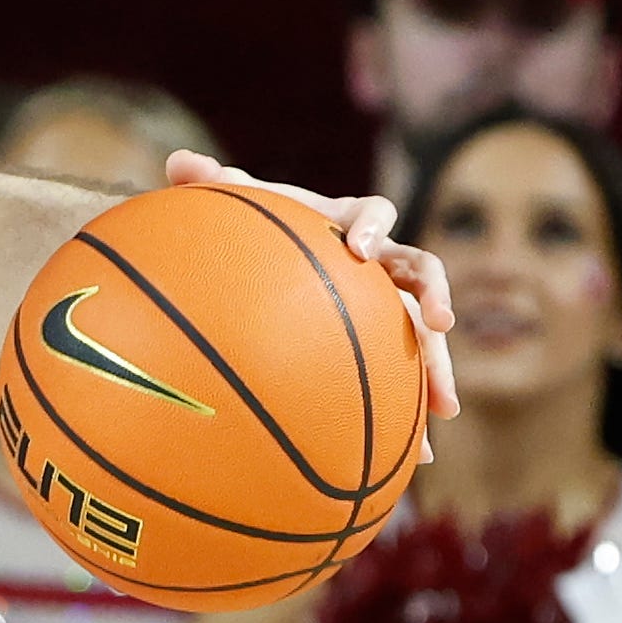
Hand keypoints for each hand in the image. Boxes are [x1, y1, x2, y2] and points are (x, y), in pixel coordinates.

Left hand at [164, 154, 459, 425]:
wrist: (262, 263)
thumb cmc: (253, 228)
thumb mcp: (235, 207)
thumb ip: (212, 184)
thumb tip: (177, 163)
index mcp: (349, 222)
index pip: (375, 211)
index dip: (373, 225)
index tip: (359, 248)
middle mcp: (379, 264)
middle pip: (421, 274)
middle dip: (436, 296)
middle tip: (441, 322)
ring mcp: (385, 306)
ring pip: (424, 333)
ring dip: (437, 366)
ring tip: (444, 408)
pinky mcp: (381, 347)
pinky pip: (402, 380)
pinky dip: (408, 416)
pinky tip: (416, 460)